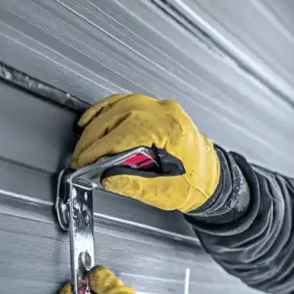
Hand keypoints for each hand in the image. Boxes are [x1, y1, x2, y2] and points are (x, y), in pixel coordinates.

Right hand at [72, 94, 220, 212]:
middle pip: (117, 117)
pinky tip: (93, 120)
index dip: (98, 149)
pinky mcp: (157, 109)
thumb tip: (105, 177)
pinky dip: (106, 110)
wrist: (213, 180)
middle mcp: (166, 113)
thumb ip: (132, 184)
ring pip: (119, 106)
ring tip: (83, 143)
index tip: (84, 161)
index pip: (123, 134)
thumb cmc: (196, 184)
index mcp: (170, 130)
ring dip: (96, 123)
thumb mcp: (163, 192)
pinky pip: (125, 102)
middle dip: (93, 139)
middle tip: (80, 157)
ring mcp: (162, 108)